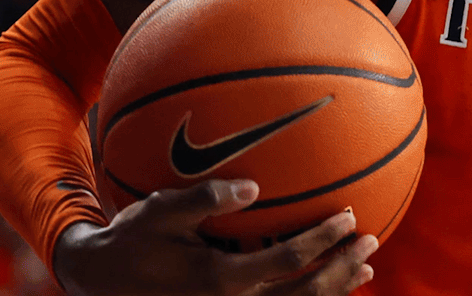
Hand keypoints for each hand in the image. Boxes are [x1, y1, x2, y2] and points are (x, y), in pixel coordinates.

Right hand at [54, 179, 378, 295]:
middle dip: (342, 270)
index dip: (323, 241)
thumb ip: (205, 198)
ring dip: (335, 290)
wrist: (101, 282)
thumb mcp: (159, 211)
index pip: (287, 262)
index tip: (349, 216)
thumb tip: (253, 186)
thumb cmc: (133, 238)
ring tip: (366, 268)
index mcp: (219, 278)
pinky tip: (332, 286)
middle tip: (371, 241)